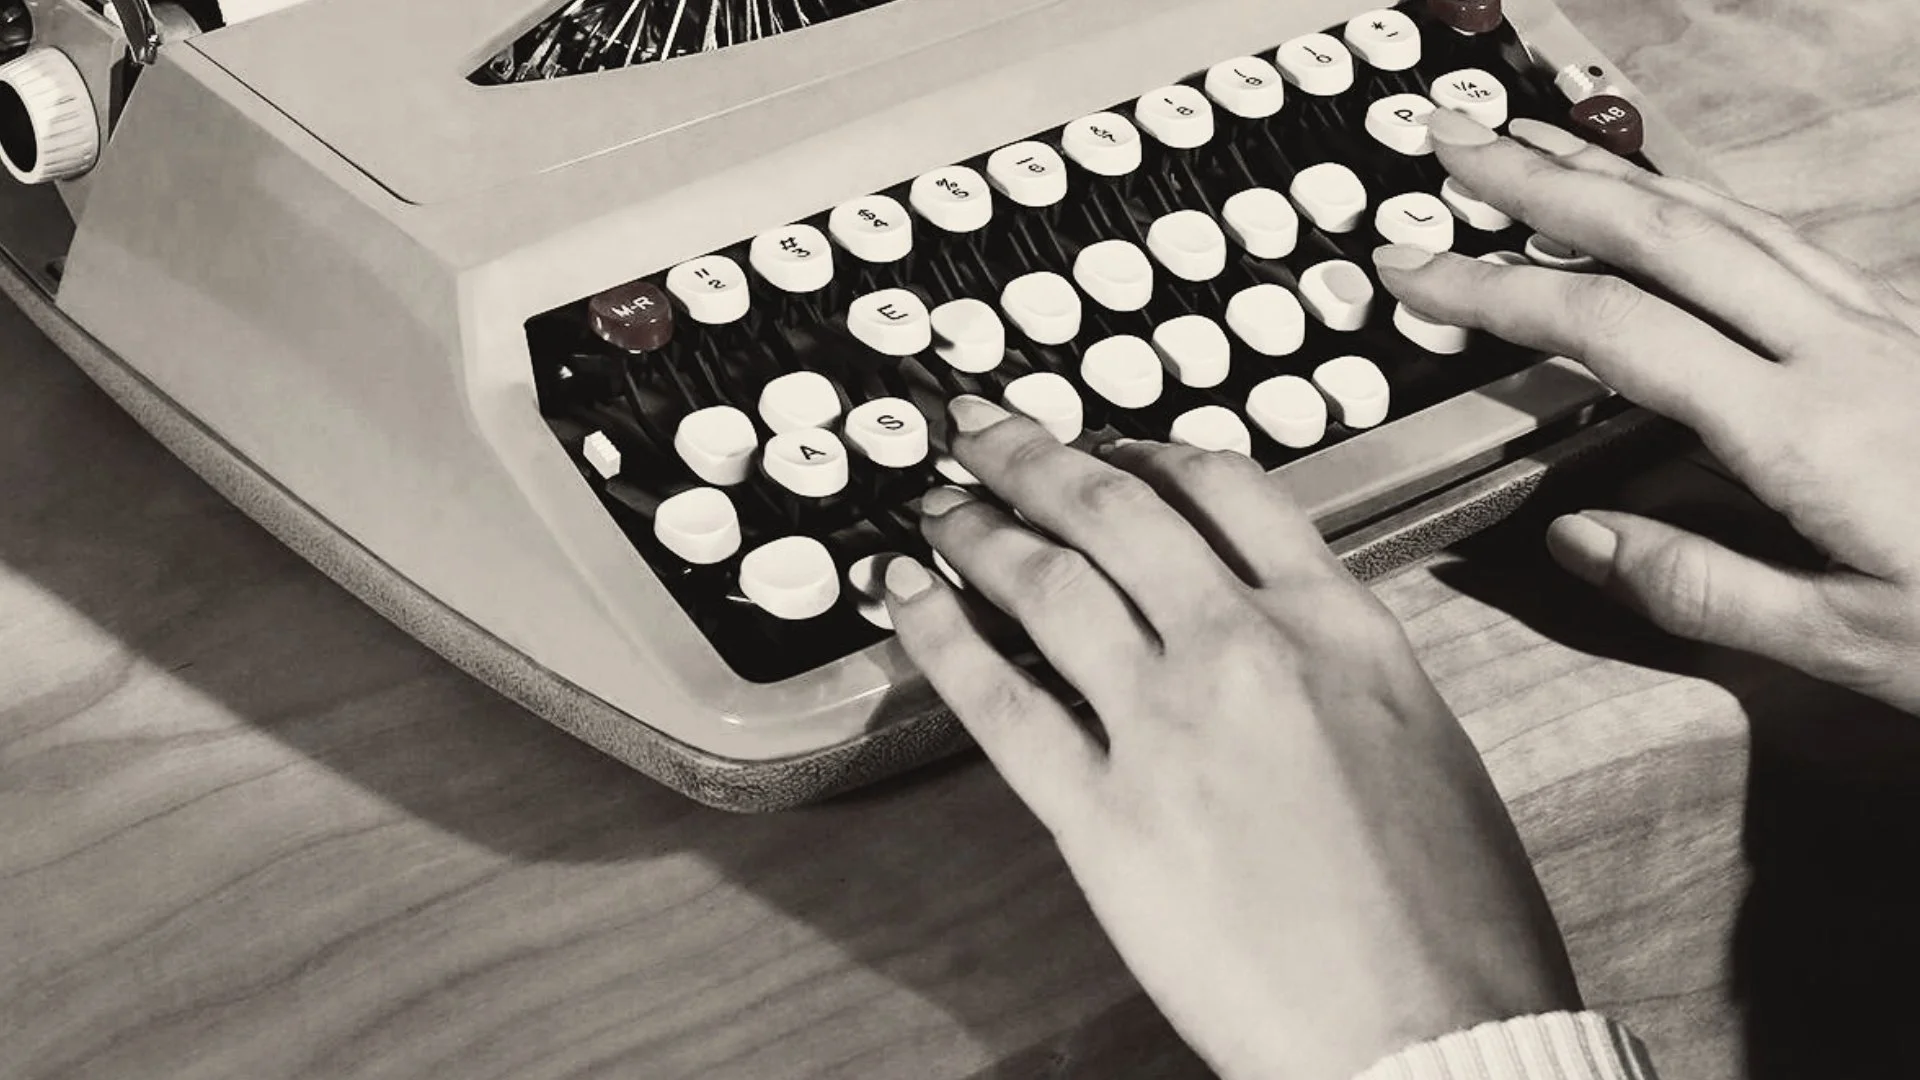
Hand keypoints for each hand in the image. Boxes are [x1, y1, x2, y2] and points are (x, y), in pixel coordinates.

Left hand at [882, 400, 1579, 1079]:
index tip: (1100, 447)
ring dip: (979, 528)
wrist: (1435, 1036)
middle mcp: (1247, 648)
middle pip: (1113, 509)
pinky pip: (998, 700)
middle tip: (980, 430)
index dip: (1142, 452)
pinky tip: (908, 600)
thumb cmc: (1451, 913)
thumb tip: (1256, 620)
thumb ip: (1329, 659)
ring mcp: (1168, 726)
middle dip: (1032, 456)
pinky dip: (940, 637)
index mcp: (1341, 626)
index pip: (1222, 488)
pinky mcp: (1103, 818)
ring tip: (938, 505)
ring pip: (1047, 585)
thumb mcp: (1415, 734)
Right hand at [1376, 108, 1919, 713]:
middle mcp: (1842, 350)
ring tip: (1537, 146)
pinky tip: (1673, 201)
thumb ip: (1698, 587)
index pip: (1617, 333)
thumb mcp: (1848, 645)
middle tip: (1454, 145)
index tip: (1416, 271)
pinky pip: (1785, 238)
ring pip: (1731, 216)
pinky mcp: (1909, 330)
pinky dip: (1702, 201)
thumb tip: (1575, 536)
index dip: (1503, 294)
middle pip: (1669, 234)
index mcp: (1805, 429)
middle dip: (1547, 182)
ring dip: (1619, 173)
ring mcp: (1883, 326)